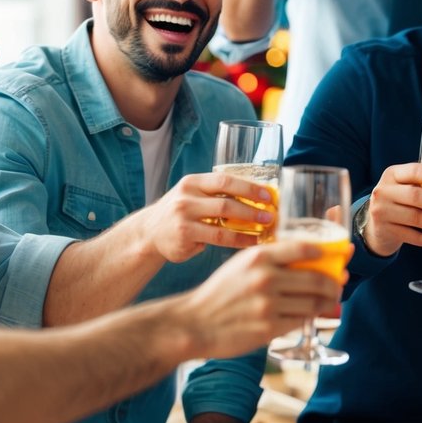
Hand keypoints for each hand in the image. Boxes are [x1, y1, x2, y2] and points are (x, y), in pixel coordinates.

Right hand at [134, 172, 279, 263]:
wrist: (150, 231)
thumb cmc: (182, 211)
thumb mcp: (194, 194)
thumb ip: (218, 193)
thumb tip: (259, 196)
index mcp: (193, 182)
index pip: (224, 180)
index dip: (249, 187)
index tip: (268, 194)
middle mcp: (186, 198)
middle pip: (226, 202)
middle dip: (252, 209)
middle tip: (271, 215)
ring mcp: (183, 219)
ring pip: (222, 223)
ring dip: (248, 227)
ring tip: (265, 230)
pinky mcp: (184, 237)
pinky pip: (217, 240)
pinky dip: (237, 241)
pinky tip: (250, 242)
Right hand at [181, 241, 345, 359]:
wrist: (194, 323)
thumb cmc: (220, 292)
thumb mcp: (242, 264)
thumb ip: (271, 260)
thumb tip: (308, 258)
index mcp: (259, 256)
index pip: (305, 248)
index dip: (328, 251)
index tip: (339, 254)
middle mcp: (266, 278)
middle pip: (317, 278)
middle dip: (335, 282)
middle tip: (340, 282)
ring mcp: (268, 304)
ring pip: (313, 302)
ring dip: (327, 302)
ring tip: (330, 299)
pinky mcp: (269, 328)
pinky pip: (300, 320)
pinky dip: (310, 317)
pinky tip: (312, 314)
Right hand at [363, 163, 421, 256]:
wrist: (376, 225)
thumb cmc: (399, 202)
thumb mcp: (405, 187)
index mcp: (393, 174)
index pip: (413, 171)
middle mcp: (384, 191)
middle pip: (415, 196)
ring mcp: (382, 211)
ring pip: (415, 217)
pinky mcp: (385, 230)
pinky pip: (412, 236)